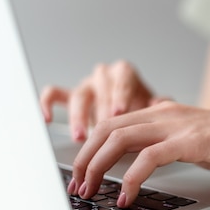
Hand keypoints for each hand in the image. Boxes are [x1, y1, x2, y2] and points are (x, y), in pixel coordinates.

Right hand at [40, 60, 166, 140]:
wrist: (133, 111)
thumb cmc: (144, 108)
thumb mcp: (156, 105)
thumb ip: (161, 103)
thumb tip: (161, 101)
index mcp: (125, 73)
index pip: (122, 77)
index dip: (120, 94)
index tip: (120, 112)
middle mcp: (103, 77)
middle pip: (99, 87)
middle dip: (101, 110)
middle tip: (103, 129)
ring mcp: (86, 86)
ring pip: (78, 95)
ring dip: (78, 116)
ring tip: (81, 136)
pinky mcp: (70, 96)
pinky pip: (54, 94)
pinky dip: (47, 104)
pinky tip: (48, 119)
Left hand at [67, 101, 209, 206]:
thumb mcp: (191, 141)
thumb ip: (165, 145)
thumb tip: (138, 162)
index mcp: (163, 112)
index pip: (112, 124)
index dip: (90, 148)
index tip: (81, 173)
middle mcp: (165, 114)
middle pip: (107, 129)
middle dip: (84, 158)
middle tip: (77, 186)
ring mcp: (178, 126)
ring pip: (119, 139)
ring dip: (98, 167)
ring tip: (90, 191)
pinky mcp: (192, 141)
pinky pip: (149, 158)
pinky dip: (131, 178)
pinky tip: (127, 196)